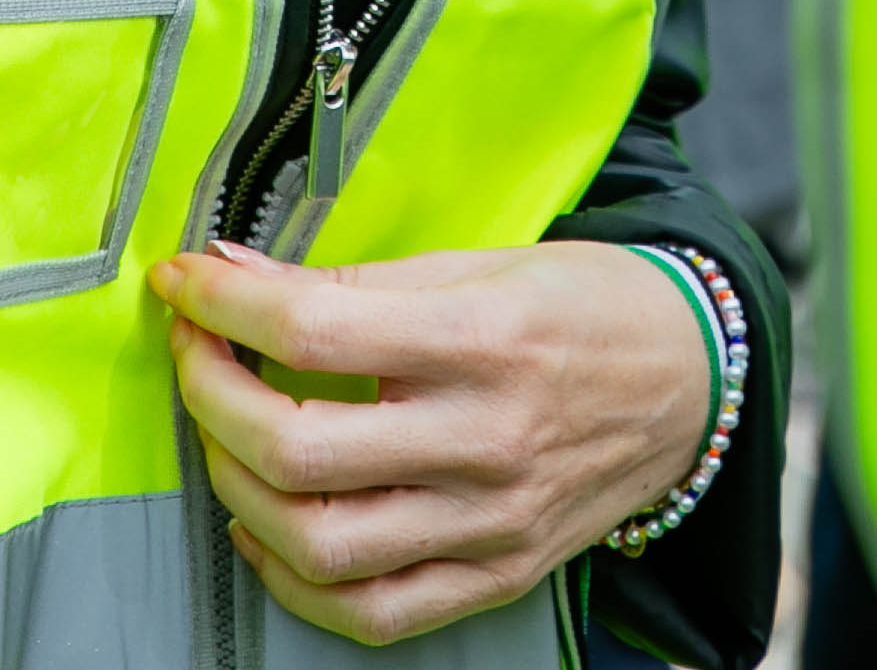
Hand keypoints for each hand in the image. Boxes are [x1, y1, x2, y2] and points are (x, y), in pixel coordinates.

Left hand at [149, 236, 710, 643]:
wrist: (689, 380)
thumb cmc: (585, 308)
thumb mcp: (481, 263)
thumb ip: (357, 280)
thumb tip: (238, 272)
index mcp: (483, 341)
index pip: (313, 330)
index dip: (223, 304)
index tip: (186, 283)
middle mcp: (485, 442)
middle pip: (296, 450)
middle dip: (209, 397)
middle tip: (198, 355)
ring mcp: (490, 523)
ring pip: (318, 546)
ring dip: (236, 489)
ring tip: (228, 438)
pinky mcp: (496, 575)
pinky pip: (371, 612)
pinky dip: (294, 580)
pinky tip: (271, 529)